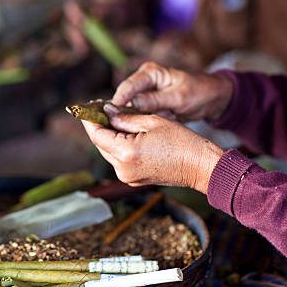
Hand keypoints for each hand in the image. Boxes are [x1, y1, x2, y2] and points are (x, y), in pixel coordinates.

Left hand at [82, 106, 223, 193]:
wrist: (201, 167)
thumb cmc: (182, 141)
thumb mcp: (151, 121)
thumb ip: (124, 117)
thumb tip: (106, 111)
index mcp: (126, 152)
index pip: (96, 135)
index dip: (89, 120)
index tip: (86, 107)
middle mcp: (122, 168)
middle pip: (100, 144)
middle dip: (99, 126)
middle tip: (100, 108)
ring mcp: (127, 177)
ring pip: (108, 152)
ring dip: (108, 136)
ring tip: (113, 118)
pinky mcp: (133, 179)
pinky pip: (118, 160)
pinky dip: (118, 146)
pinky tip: (123, 133)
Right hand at [112, 62, 233, 121]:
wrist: (212, 99)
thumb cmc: (199, 92)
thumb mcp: (179, 97)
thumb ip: (155, 100)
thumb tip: (132, 103)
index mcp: (150, 72)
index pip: (128, 86)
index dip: (118, 100)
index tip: (110, 114)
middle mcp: (143, 82)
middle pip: (125, 100)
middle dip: (129, 114)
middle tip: (130, 125)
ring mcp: (144, 95)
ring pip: (132, 111)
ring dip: (142, 120)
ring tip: (160, 121)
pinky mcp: (148, 107)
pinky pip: (141, 118)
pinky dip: (148, 123)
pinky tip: (160, 123)